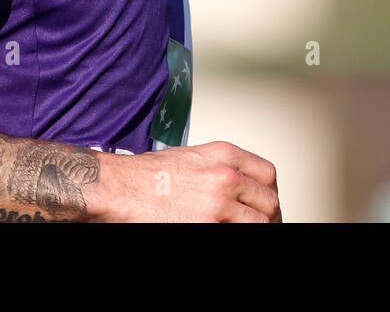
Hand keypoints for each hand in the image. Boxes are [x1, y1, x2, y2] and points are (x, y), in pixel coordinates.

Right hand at [91, 141, 280, 221]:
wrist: (120, 188)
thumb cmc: (147, 175)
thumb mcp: (193, 156)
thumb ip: (221, 168)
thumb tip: (241, 188)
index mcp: (224, 155)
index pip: (268, 175)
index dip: (268, 192)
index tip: (264, 203)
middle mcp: (226, 178)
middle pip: (269, 201)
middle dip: (266, 214)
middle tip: (259, 222)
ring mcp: (218, 206)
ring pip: (259, 223)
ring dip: (254, 227)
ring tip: (244, 228)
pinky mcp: (207, 228)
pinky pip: (235, 233)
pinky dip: (234, 232)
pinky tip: (222, 229)